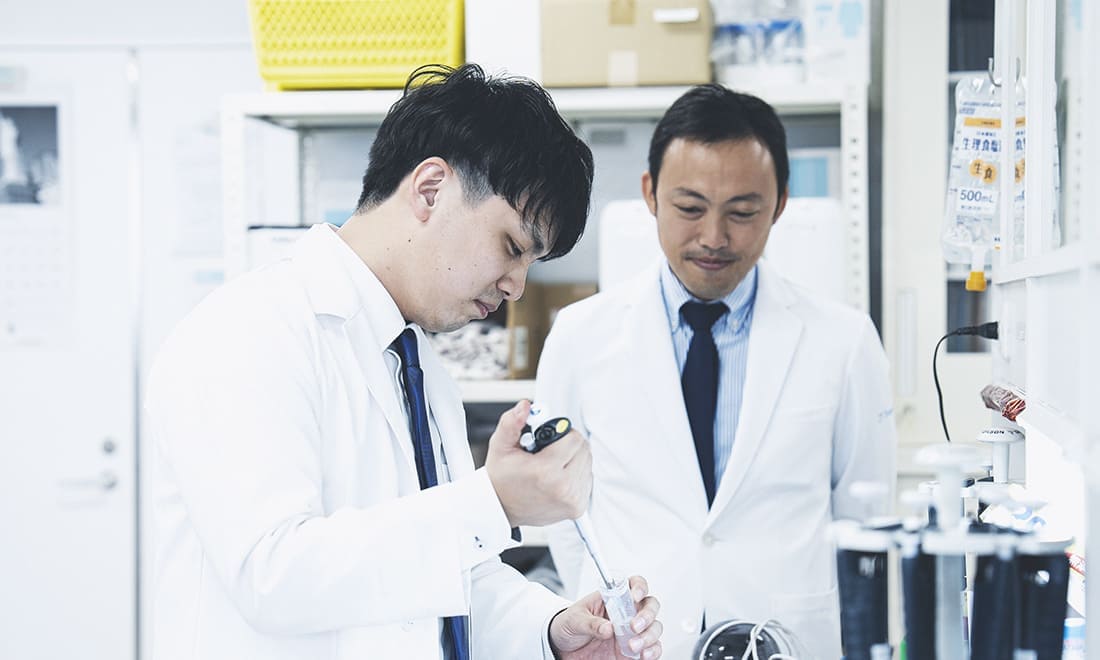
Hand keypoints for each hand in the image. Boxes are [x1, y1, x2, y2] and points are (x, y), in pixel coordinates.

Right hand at [485, 400, 591, 526]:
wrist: (502, 507)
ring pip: (587, 463)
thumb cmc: (501, 478)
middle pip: (584, 450)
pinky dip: (576, 474)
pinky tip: (557, 477)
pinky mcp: (577, 508)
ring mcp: (572, 500)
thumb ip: (512, 423)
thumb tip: (525, 407)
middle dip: (568, 445)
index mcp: (545, 471)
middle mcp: (563, 488)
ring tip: (551, 465)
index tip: (547, 440)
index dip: (561, 433)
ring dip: (573, 459)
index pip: (574, 439)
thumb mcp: (500, 446)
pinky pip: (587, 479)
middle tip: (548, 452)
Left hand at [549, 576, 662, 658]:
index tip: (634, 596)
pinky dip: (653, 651)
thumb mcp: (574, 619)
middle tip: (634, 626)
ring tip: (633, 646)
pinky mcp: (633, 651)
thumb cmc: (569, 625)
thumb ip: (591, 623)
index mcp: (614, 599)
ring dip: (649, 636)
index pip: (634, 584)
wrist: (562, 648)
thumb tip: (608, 628)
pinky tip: (643, 654)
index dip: (639, 587)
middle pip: (650, 606)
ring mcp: (632, 632)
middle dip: (647, 615)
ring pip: (654, 628)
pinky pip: (652, 649)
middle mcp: (627, 614)